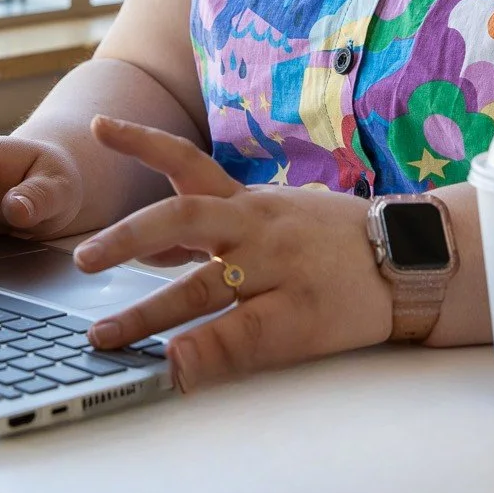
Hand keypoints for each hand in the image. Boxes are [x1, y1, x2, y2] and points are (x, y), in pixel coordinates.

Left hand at [72, 116, 393, 393]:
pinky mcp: (299, 313)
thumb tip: (155, 249)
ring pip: (202, 285)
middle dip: (127, 236)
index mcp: (250, 204)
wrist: (411, 258)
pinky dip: (206, 352)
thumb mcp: (280, 218)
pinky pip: (244, 333)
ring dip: (148, 313)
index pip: (189, 163)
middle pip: (183, 217)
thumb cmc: (339, 243)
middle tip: (83, 256)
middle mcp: (257, 227)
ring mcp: (277, 269)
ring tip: (105, 336)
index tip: (100, 126)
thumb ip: (222, 230)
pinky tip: (177, 366)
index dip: (142, 143)